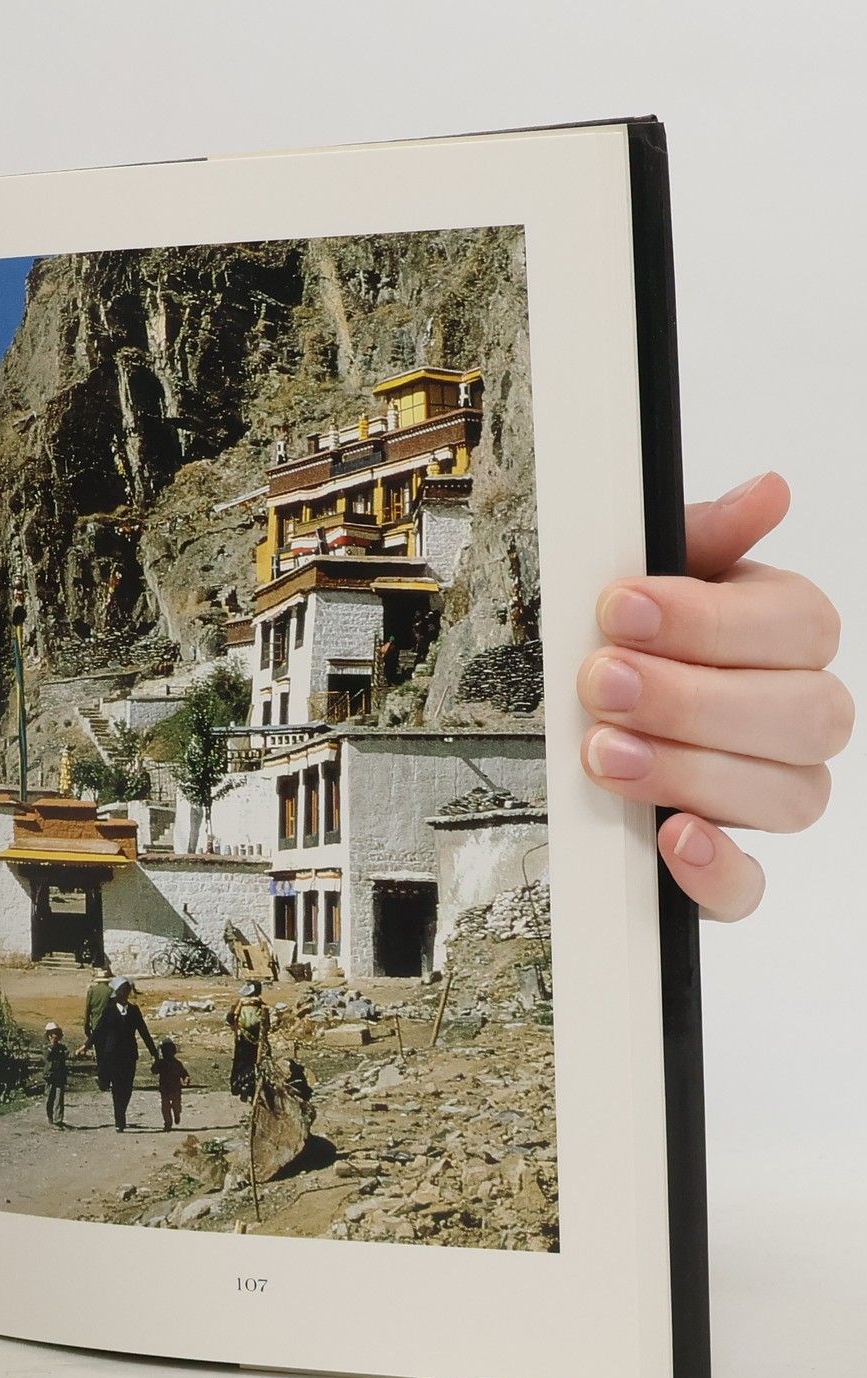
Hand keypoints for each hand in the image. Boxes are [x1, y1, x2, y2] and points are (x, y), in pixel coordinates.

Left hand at [577, 473, 849, 921]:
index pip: (799, 627)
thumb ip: (704, 536)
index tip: (619, 607)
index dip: (708, 621)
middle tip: (602, 680)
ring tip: (605, 749)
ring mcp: (769, 792)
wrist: (575, 703)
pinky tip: (674, 838)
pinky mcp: (726, 862)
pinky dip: (717, 869)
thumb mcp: (652, 571)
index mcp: (785, 635)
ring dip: (690, 770)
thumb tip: (769, 491)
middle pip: (803, 714)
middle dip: (692, 696)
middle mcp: (796, 717)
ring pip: (787, 795)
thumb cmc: (627, 633)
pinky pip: (750, 886)